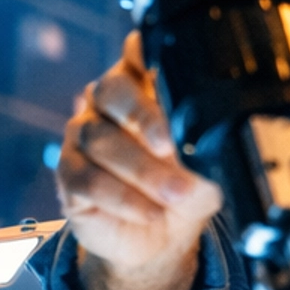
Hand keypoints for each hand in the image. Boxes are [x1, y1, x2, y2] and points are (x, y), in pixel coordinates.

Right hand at [55, 32, 221, 289]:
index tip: (161, 66)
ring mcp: (84, 135)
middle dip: (141, 115)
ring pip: (100, 140)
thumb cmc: (188, 187)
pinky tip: (150, 211)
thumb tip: (219, 136)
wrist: (164, 236)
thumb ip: (212, 142)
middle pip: (112, 90)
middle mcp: (109, 103)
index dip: (144, 53)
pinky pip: (88, 179)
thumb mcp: (211, 163)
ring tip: (175, 193)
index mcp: (147, 86)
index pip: (139, 53)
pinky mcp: (69, 174)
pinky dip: (122, 198)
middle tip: (168, 144)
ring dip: (141, 170)